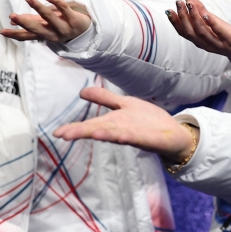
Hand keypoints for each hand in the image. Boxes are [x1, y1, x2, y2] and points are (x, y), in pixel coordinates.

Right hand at [0, 0, 91, 42]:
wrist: (89, 31)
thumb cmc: (64, 26)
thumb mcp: (47, 26)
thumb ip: (32, 22)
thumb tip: (13, 19)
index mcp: (45, 36)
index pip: (27, 37)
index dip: (14, 35)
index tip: (1, 31)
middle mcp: (54, 35)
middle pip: (38, 29)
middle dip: (25, 23)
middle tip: (13, 16)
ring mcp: (65, 28)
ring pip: (50, 18)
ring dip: (38, 8)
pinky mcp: (75, 20)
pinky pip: (65, 9)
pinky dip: (55, 2)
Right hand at [54, 87, 194, 162]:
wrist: (174, 133)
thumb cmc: (147, 120)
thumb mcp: (124, 105)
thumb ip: (105, 98)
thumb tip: (82, 92)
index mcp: (114, 122)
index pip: (91, 125)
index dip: (75, 128)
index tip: (56, 133)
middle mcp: (120, 130)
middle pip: (99, 130)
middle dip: (82, 132)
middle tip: (62, 134)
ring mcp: (134, 135)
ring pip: (115, 135)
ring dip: (103, 134)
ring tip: (90, 133)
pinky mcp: (148, 139)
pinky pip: (136, 137)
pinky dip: (126, 136)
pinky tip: (118, 135)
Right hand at [166, 0, 230, 62]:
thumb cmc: (224, 33)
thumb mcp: (211, 21)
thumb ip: (200, 10)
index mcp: (198, 40)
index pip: (184, 32)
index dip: (175, 22)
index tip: (168, 10)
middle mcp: (205, 44)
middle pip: (190, 32)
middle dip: (183, 17)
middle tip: (178, 3)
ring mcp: (217, 44)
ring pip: (202, 32)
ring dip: (194, 17)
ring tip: (190, 4)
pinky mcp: (229, 41)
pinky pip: (219, 33)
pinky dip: (212, 24)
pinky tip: (206, 14)